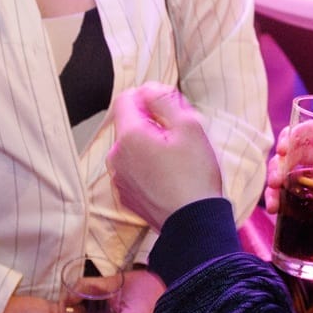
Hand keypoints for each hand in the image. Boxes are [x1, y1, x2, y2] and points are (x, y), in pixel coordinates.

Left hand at [110, 84, 224, 228]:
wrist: (194, 224)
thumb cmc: (195, 175)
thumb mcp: (189, 126)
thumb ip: (164, 99)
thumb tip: (148, 88)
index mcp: (129, 135)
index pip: (126, 98)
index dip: (148, 98)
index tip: (168, 109)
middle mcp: (116, 155)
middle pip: (128, 124)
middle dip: (151, 123)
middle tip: (179, 137)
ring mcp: (119, 177)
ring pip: (130, 147)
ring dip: (148, 146)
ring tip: (175, 160)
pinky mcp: (126, 194)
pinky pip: (132, 169)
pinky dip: (146, 166)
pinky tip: (167, 177)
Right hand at [265, 122, 312, 259]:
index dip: (294, 135)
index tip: (285, 150)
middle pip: (293, 153)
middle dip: (278, 162)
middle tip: (276, 179)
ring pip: (286, 175)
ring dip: (273, 182)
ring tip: (273, 200)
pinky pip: (289, 199)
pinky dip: (277, 201)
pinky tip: (274, 210)